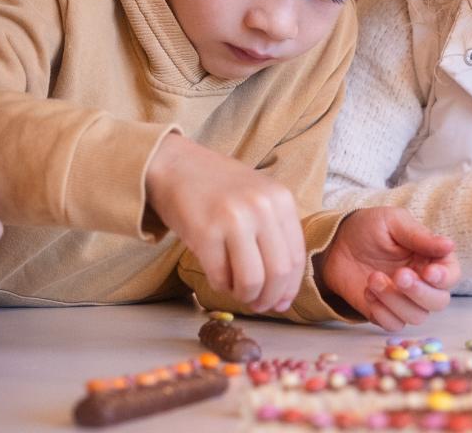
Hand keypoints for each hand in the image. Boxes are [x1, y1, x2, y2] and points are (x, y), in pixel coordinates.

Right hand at [145, 133, 305, 313]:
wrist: (176, 166)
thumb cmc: (219, 187)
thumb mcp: (259, 197)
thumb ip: (275, 231)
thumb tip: (284, 286)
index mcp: (281, 199)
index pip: (296, 256)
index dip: (290, 287)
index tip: (282, 302)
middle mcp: (262, 207)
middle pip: (278, 272)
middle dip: (269, 299)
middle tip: (259, 306)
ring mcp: (234, 218)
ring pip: (252, 280)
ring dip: (246, 297)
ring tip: (239, 294)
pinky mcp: (205, 232)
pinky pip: (220, 276)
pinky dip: (221, 286)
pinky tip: (219, 279)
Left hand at [319, 206, 459, 330]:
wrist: (336, 243)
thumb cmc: (369, 228)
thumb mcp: (393, 222)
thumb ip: (420, 236)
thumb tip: (449, 245)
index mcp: (431, 258)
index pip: (451, 275)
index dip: (445, 278)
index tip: (429, 272)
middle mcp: (423, 282)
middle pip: (438, 301)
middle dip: (419, 292)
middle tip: (399, 275)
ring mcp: (404, 300)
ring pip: (416, 316)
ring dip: (395, 300)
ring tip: (373, 278)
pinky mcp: (385, 312)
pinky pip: (393, 325)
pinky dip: (381, 312)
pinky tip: (367, 291)